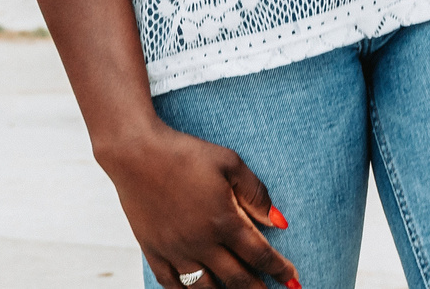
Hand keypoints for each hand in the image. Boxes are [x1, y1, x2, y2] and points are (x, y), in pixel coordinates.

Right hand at [99, 124, 297, 288]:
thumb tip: (278, 222)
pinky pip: (173, 285)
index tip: (292, 280)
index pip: (259, 255)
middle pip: (236, 278)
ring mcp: (175, 251)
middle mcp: (201, 243)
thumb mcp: (230, 163)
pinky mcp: (154, 252)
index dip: (279, 270)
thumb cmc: (186, 154)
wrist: (137, 155)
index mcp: (223, 221)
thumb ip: (256, 194)